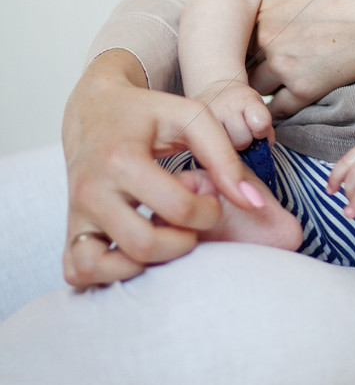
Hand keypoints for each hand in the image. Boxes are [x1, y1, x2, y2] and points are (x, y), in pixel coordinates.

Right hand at [62, 50, 266, 286]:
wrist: (93, 110)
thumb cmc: (148, 114)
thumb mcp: (191, 117)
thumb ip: (225, 157)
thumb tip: (255, 204)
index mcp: (122, 159)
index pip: (179, 209)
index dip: (209, 211)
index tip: (211, 199)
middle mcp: (92, 190)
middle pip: (144, 245)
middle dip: (182, 243)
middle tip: (191, 223)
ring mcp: (76, 214)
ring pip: (105, 267)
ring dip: (146, 264)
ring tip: (164, 237)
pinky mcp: (69, 229)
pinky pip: (79, 272)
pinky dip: (109, 274)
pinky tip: (135, 252)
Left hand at [249, 0, 354, 105]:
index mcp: (268, 0)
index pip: (248, 21)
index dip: (258, 29)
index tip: (269, 34)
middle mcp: (268, 33)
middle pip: (247, 52)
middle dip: (256, 57)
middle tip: (264, 61)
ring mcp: (283, 62)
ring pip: (257, 82)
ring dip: (263, 84)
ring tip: (270, 87)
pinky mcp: (303, 88)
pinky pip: (278, 107)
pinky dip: (278, 110)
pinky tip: (279, 110)